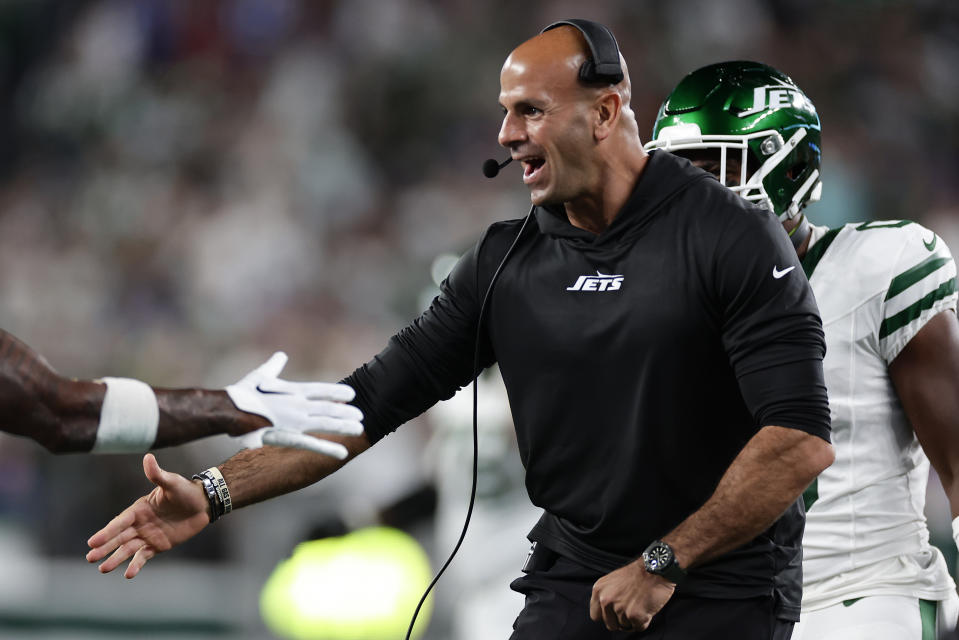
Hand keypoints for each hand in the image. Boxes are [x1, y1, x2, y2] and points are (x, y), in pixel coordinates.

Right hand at [86, 454, 209, 578]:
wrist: (202, 503)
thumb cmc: (185, 490)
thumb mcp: (172, 482)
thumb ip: (158, 474)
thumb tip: (148, 457)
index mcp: (139, 509)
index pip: (119, 522)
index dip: (107, 532)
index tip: (92, 542)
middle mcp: (140, 523)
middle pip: (119, 537)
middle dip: (105, 547)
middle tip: (90, 558)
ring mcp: (148, 535)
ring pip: (128, 549)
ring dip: (116, 558)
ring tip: (103, 569)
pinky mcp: (158, 545)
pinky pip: (144, 556)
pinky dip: (136, 564)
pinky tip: (128, 574)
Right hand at [226, 352, 362, 458]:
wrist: (230, 410)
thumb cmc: (243, 393)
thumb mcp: (261, 375)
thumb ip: (274, 366)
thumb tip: (280, 355)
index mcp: (293, 390)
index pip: (321, 390)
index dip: (337, 392)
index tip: (351, 394)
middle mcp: (299, 404)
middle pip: (329, 407)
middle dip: (346, 412)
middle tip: (360, 414)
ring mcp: (296, 421)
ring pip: (326, 423)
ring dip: (344, 426)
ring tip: (359, 428)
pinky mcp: (289, 435)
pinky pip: (313, 444)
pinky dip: (329, 448)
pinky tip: (343, 453)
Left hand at [589, 559, 674, 631]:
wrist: (655, 568)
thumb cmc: (637, 574)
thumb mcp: (613, 580)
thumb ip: (606, 595)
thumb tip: (606, 613)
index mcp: (598, 590)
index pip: (595, 616)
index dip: (607, 616)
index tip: (615, 612)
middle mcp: (605, 600)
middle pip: (610, 624)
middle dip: (621, 620)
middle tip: (631, 607)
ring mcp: (619, 608)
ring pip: (625, 626)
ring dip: (634, 619)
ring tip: (640, 603)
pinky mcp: (634, 615)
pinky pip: (638, 627)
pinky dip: (645, 621)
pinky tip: (647, 607)